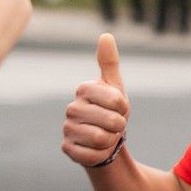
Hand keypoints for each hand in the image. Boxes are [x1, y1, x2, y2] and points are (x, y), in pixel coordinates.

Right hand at [62, 34, 127, 168]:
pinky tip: (97, 149)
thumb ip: (109, 62)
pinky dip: (100, 154)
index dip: (124, 108)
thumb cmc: (110, 110)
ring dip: (111, 141)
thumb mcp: (114, 86)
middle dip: (119, 126)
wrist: (103, 138)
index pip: (117, 100)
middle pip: (112, 121)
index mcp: (84, 89)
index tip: (119, 108)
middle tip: (114, 124)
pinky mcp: (67, 149)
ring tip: (106, 135)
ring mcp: (67, 129)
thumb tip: (106, 35)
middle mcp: (72, 108)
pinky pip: (91, 155)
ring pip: (102, 139)